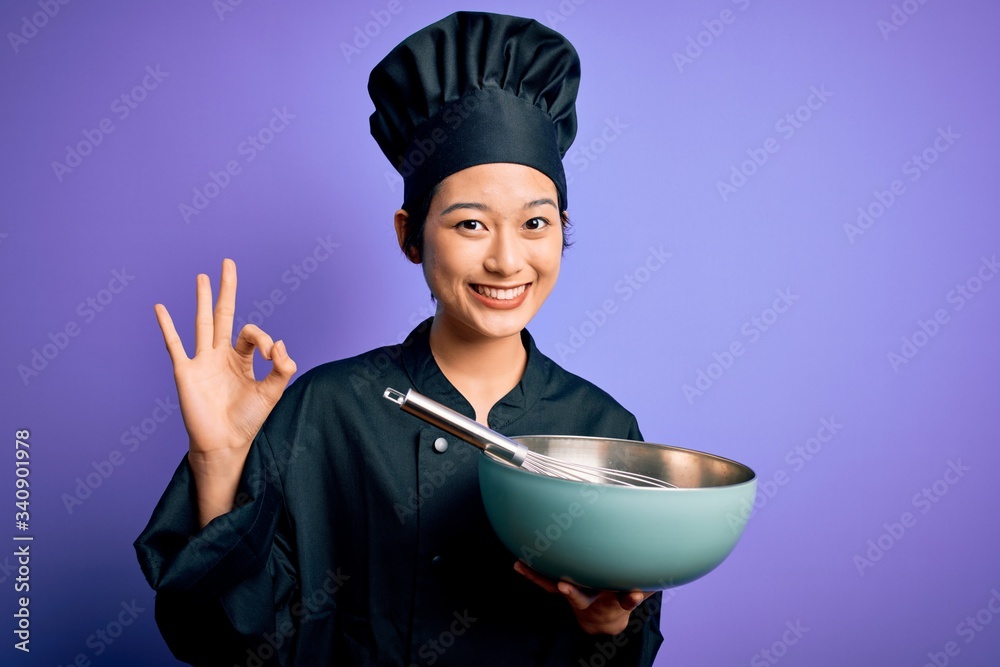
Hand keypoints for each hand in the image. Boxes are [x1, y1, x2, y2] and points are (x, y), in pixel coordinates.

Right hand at [155, 258, 296, 525]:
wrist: (225, 444)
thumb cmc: (247, 421)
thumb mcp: (272, 393)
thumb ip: (282, 369)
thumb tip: (282, 345)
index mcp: (242, 359)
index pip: (253, 334)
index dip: (266, 338)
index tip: (274, 355)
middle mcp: (221, 355)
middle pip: (224, 315)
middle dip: (227, 289)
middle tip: (228, 262)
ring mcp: (202, 361)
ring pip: (202, 323)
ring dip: (202, 299)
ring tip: (202, 276)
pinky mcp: (186, 372)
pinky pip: (174, 344)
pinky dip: (167, 326)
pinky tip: (160, 307)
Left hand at [514, 560, 653, 634]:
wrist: (603, 620)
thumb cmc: (622, 596)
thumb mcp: (637, 590)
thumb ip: (646, 582)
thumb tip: (665, 565)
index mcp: (616, 599)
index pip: (626, 600)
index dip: (629, 598)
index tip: (632, 593)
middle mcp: (594, 601)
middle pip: (583, 599)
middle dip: (574, 593)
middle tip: (564, 587)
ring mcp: (576, 597)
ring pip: (558, 590)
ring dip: (541, 579)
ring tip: (524, 567)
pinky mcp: (563, 590)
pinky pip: (546, 583)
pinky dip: (533, 574)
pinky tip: (518, 564)